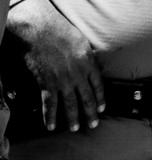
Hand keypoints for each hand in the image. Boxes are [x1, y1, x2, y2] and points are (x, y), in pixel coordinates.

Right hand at [6, 0, 104, 132]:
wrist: (41, 31)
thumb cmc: (61, 31)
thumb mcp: (82, 42)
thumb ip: (87, 56)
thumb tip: (90, 63)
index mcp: (89, 64)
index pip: (98, 86)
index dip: (101, 99)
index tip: (102, 108)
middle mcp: (78, 75)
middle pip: (87, 98)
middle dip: (90, 113)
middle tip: (93, 124)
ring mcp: (63, 81)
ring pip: (70, 104)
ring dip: (73, 118)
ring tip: (75, 128)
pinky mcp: (46, 84)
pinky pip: (49, 104)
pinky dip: (49, 116)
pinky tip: (50, 125)